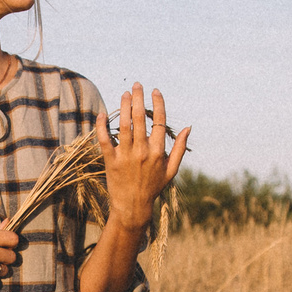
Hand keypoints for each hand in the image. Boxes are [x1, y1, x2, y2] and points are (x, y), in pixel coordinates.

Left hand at [96, 84, 190, 229]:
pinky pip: (105, 139)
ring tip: (124, 93)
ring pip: (124, 126)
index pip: (160, 122)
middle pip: (140, 119)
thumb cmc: (153, 187)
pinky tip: (103, 113)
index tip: (155, 90)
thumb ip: (180, 148)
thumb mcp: (171, 170)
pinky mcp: (110, 161)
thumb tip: (189, 127)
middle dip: (139, 98)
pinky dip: (102, 125)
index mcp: (158, 152)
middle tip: (137, 85)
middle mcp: (142, 152)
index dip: (158, 104)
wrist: (132, 206)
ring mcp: (126, 156)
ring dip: (124, 107)